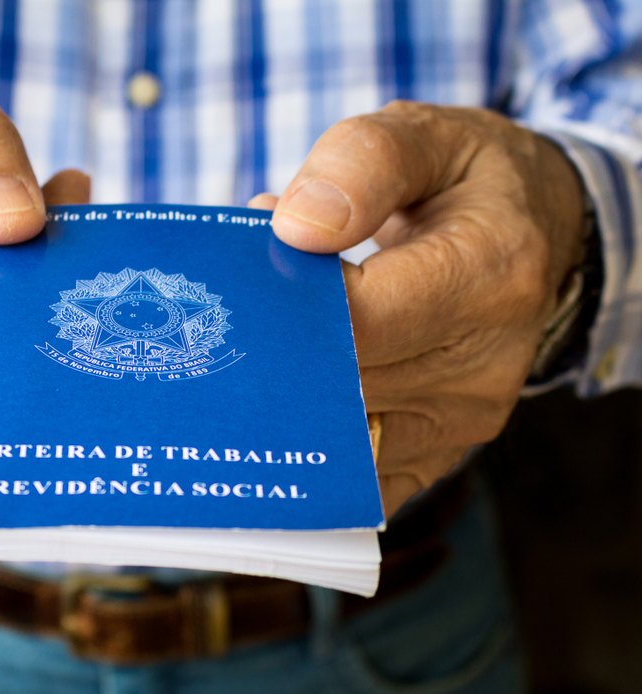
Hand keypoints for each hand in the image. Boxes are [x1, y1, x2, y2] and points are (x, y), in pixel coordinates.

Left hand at [252, 101, 584, 516]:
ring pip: (337, 440)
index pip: (361, 318)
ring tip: (261, 345)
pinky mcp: (439, 453)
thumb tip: (294, 228)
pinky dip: (306, 449)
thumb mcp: (425, 138)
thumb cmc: (466, 182)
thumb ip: (362, 165)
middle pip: (341, 386)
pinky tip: (278, 404)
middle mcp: (485, 364)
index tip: (255, 273)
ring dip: (280, 400)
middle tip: (232, 316)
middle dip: (271, 354)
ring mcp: (462, 420)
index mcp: (491, 274)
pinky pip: (354, 479)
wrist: (536, 238)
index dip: (291, 304)